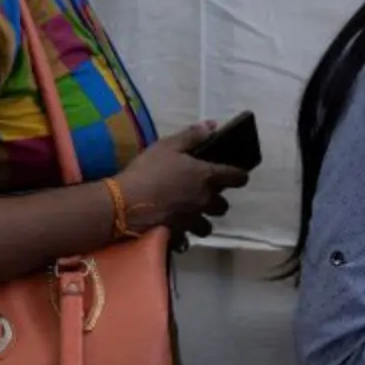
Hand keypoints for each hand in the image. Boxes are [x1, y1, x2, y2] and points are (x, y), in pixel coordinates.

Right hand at [114, 123, 250, 239]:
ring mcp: (192, 220)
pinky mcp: (178, 235)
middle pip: (223, 206)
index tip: (237, 175)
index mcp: (206, 176)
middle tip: (204, 195)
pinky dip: (183, 235)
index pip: (236, 177)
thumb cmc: (148, 170)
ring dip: (202, 220)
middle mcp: (204, 200)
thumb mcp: (168, 146)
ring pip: (207, 226)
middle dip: (216, 201)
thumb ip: (192, 135)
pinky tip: (174, 229)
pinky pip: (187, 239)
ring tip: (190, 215)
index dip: (240, 175)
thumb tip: (212, 126)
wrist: (124, 203)